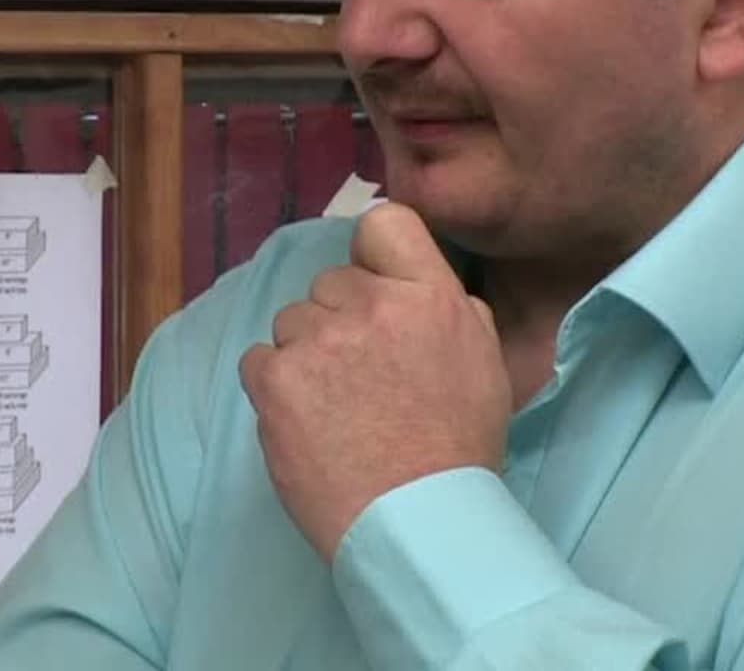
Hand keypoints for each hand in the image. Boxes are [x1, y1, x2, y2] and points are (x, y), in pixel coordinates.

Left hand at [240, 202, 511, 561]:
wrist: (415, 520)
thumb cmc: (459, 450)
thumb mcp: (486, 364)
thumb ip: (451, 311)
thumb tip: (415, 288)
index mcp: (429, 296)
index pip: (384, 224)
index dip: (372, 255)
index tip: (373, 290)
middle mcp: (371, 305)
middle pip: (330, 283)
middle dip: (339, 320)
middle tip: (360, 377)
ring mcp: (317, 340)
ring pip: (291, 322)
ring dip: (305, 355)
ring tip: (333, 409)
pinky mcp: (274, 379)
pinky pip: (258, 360)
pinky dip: (274, 387)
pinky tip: (304, 422)